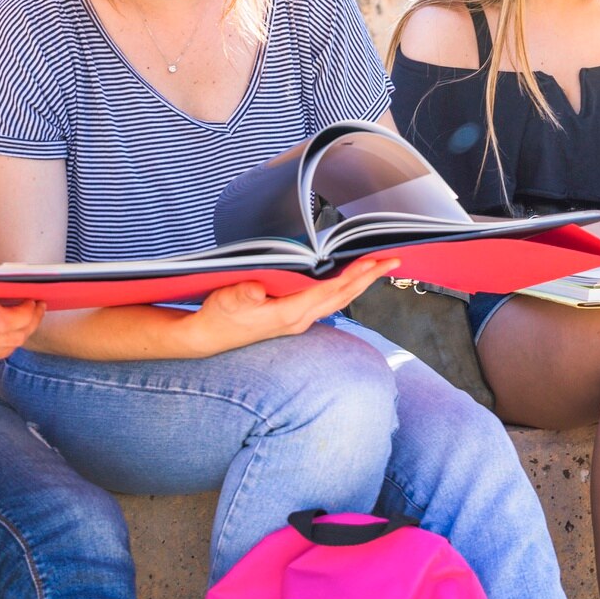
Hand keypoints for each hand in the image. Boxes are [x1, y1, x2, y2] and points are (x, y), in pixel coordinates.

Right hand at [185, 257, 399, 354]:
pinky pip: (327, 301)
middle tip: (392, 260)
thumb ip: (242, 293)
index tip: (374, 262)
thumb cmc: (218, 317)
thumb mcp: (226, 301)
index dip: (354, 276)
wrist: (207, 338)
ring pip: (338, 300)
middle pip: (343, 296)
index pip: (330, 291)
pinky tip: (349, 280)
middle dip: (369, 278)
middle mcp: (299, 319)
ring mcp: (298, 321)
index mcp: (289, 313)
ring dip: (360, 283)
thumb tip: (256, 288)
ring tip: (378, 267)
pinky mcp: (293, 318)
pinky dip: (343, 288)